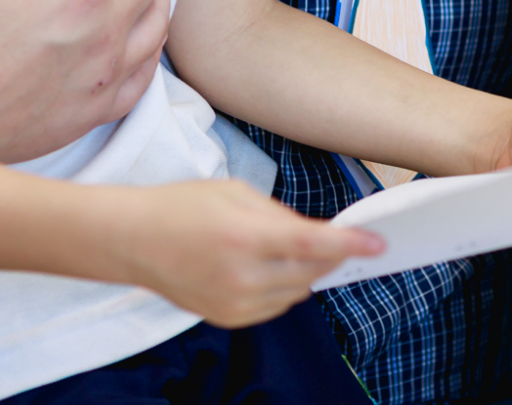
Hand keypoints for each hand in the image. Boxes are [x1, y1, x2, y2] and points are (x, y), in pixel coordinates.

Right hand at [117, 180, 384, 326]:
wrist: (132, 241)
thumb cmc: (182, 206)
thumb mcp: (237, 193)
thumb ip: (280, 215)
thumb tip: (313, 233)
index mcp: (246, 237)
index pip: (313, 244)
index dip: (351, 243)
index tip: (379, 242)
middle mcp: (243, 277)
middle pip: (311, 271)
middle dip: (333, 254)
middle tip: (347, 237)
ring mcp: (234, 304)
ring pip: (297, 292)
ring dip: (310, 271)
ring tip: (305, 248)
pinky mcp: (226, 319)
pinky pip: (275, 307)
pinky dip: (286, 287)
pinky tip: (279, 267)